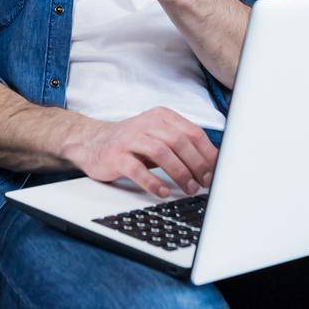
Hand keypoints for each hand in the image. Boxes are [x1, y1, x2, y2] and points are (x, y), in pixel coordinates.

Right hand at [62, 107, 218, 198]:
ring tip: (189, 188)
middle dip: (196, 164)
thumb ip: (181, 145)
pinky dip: (153, 182)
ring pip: (161, 152)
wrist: (92, 142)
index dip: (207, 153)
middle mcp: (147, 124)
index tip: (216, 170)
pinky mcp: (116, 155)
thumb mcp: (158, 136)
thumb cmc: (131, 143)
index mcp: (162, 117)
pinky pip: (137, 169)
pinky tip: (163, 191)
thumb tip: (211, 163)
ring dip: (179, 172)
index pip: (192, 132)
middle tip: (204, 182)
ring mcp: (130, 139)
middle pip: (179, 141)